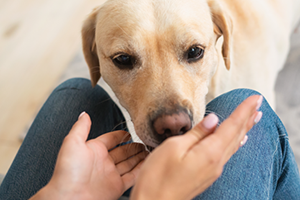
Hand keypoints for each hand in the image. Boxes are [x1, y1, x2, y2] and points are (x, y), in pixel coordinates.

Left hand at [30, 112, 147, 199]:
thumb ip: (81, 127)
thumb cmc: (68, 171)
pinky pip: (132, 177)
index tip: (131, 131)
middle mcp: (103, 162)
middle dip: (133, 146)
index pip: (111, 139)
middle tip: (145, 141)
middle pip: (122, 151)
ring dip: (139, 157)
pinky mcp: (117, 187)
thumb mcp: (73, 143)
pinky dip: (141, 170)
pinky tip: (148, 164)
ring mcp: (111, 175)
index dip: (121, 135)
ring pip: (129, 163)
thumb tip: (84, 113)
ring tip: (150, 150)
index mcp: (94, 150)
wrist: (70, 198)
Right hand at [131, 95, 262, 199]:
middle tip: (259, 104)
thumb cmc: (157, 176)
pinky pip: (227, 154)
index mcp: (209, 152)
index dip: (244, 110)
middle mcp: (216, 162)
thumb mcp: (174, 147)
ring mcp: (212, 170)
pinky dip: (235, 142)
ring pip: (234, 145)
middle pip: (236, 135)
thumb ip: (196, 133)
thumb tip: (214, 119)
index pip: (231, 126)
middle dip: (248, 118)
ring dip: (244, 129)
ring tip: (254, 118)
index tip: (256, 98)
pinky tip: (239, 140)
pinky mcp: (207, 175)